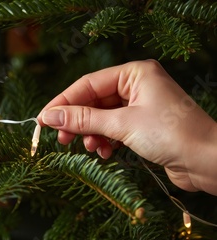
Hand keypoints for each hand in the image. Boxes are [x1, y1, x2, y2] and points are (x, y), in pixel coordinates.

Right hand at [37, 60, 216, 193]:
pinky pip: (113, 128)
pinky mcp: (143, 125)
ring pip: (102, 116)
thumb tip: (50, 117)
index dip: (63, 102)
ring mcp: (140, 105)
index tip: (43, 119)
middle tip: (61, 138)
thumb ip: (83, 119)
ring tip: (89, 148)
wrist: (207, 161)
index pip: (88, 84)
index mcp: (135, 73)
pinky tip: (104, 152)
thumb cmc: (171, 134)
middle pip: (93, 100)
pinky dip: (105, 140)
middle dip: (77, 121)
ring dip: (91, 133)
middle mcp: (137, 85)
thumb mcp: (121, 124)